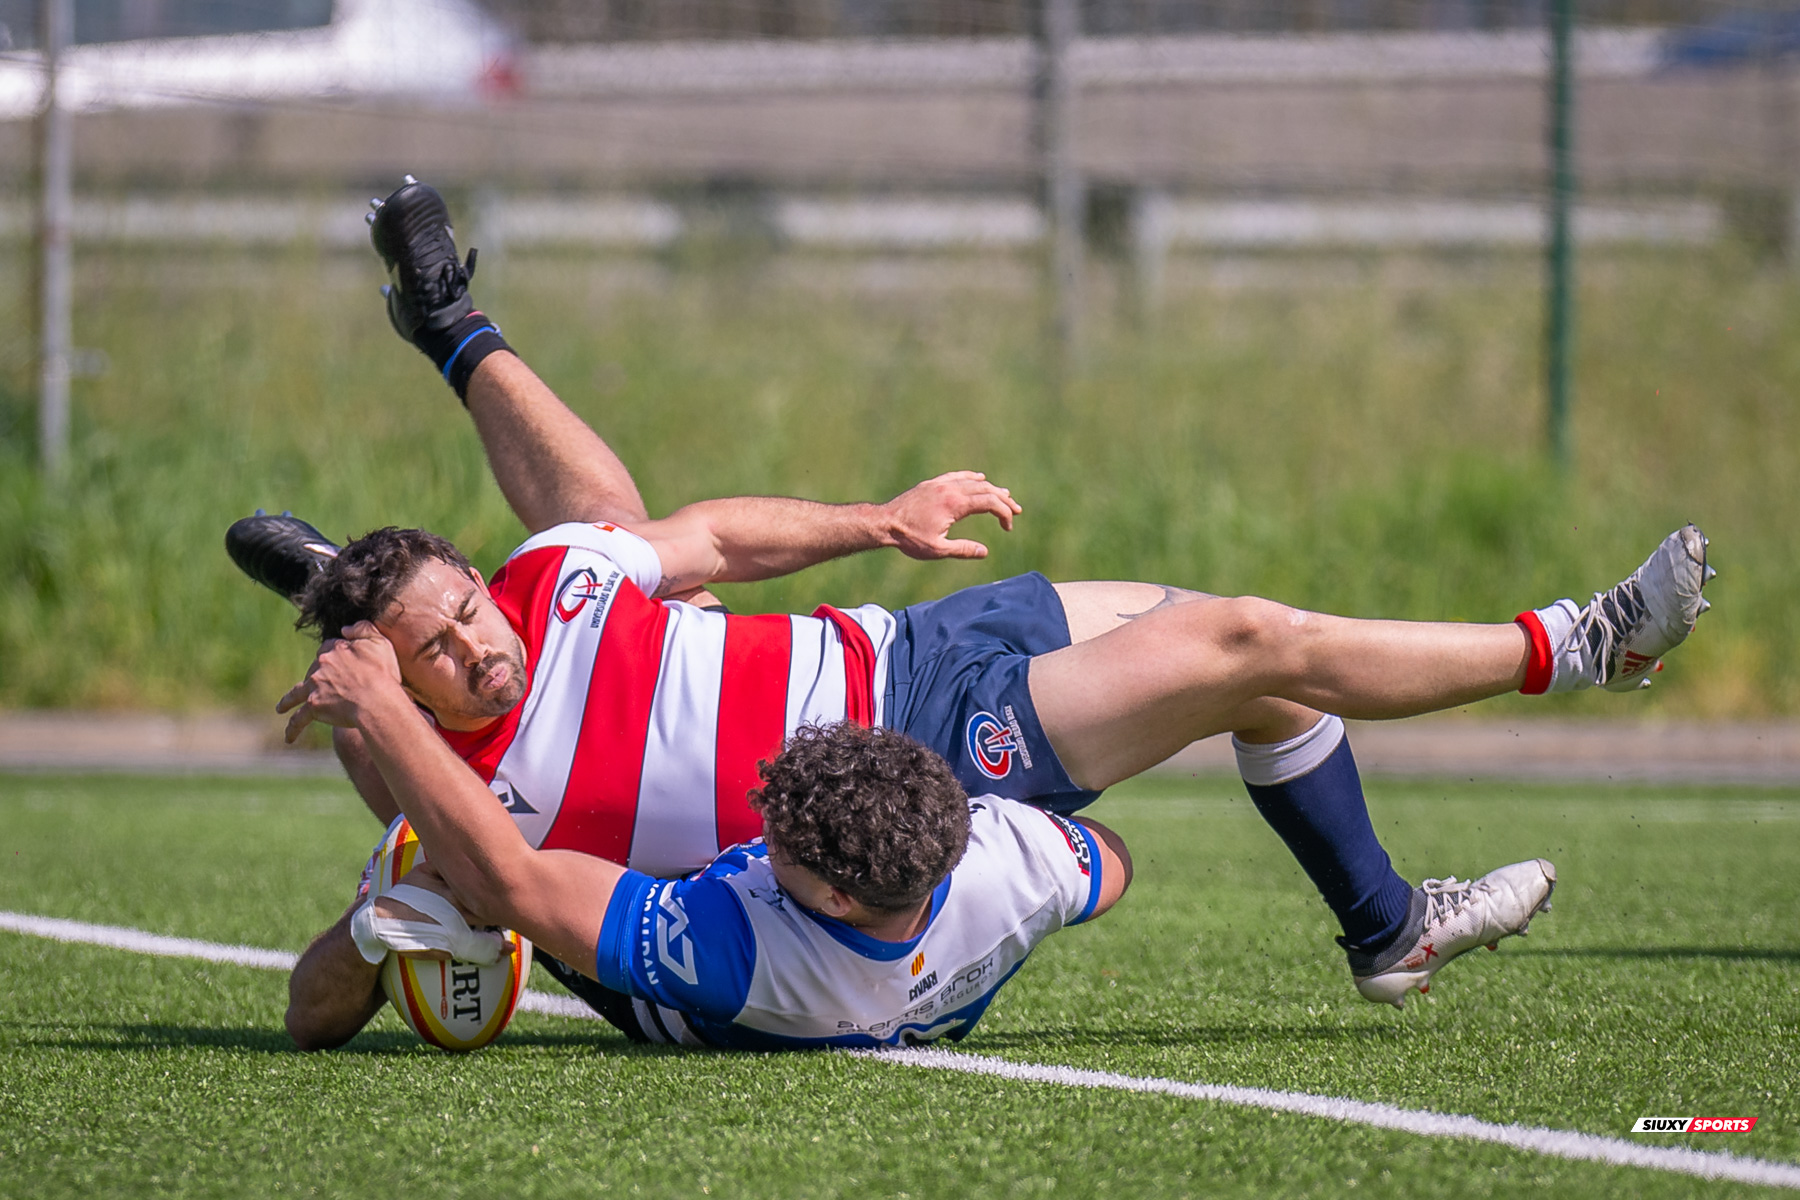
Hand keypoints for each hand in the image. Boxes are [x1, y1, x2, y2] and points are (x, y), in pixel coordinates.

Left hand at [276, 621, 407, 743]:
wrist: (376, 700)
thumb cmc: (381, 673)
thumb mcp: (378, 642)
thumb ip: (362, 629)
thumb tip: (344, 629)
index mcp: (334, 650)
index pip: (328, 649)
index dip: (334, 656)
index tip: (339, 663)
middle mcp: (320, 666)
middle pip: (313, 670)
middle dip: (316, 677)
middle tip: (324, 688)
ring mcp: (314, 687)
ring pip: (296, 693)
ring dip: (288, 701)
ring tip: (281, 707)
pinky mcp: (314, 707)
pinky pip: (299, 719)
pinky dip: (293, 728)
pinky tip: (289, 738)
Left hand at [882, 471, 1020, 560]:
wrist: (884, 523)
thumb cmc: (909, 538)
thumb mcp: (937, 550)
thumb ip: (963, 550)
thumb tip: (985, 552)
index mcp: (955, 504)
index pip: (990, 502)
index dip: (1004, 513)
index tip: (1007, 527)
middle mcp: (950, 489)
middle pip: (986, 489)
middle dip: (1004, 500)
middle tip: (1017, 510)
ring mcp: (941, 484)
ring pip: (973, 481)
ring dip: (991, 488)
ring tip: (1005, 495)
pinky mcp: (932, 484)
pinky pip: (957, 476)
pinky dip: (972, 477)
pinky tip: (979, 478)